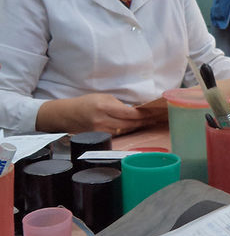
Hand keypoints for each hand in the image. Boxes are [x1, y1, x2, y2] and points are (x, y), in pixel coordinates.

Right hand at [37, 94, 166, 136]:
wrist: (67, 115)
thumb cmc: (87, 103)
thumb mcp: (103, 98)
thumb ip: (119, 105)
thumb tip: (136, 111)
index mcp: (104, 108)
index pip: (129, 114)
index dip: (143, 115)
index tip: (154, 112)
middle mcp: (102, 121)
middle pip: (129, 124)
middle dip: (144, 122)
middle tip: (157, 119)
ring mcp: (100, 132)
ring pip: (125, 131)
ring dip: (138, 127)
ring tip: (151, 123)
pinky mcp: (99, 138)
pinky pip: (118, 135)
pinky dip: (128, 132)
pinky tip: (137, 128)